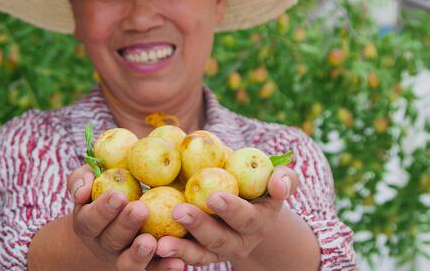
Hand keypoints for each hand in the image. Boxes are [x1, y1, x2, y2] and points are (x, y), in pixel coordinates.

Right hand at [68, 165, 185, 270]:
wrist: (114, 221)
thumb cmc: (102, 192)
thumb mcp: (88, 181)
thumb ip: (80, 180)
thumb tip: (82, 191)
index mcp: (88, 224)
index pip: (91, 219)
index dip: (103, 209)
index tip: (118, 195)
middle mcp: (104, 245)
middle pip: (112, 240)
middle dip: (126, 225)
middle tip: (141, 209)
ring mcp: (124, 258)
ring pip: (129, 263)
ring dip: (139, 254)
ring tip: (151, 241)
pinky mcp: (145, 266)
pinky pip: (153, 270)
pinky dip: (164, 268)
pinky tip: (178, 263)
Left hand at [155, 166, 297, 265]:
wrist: (247, 207)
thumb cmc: (258, 186)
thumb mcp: (274, 180)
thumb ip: (283, 179)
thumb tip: (278, 183)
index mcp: (258, 221)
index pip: (246, 217)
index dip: (232, 209)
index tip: (214, 197)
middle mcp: (240, 241)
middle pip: (219, 238)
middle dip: (200, 226)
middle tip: (179, 212)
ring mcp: (219, 250)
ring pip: (200, 254)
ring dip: (181, 249)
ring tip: (160, 243)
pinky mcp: (201, 255)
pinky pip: (186, 258)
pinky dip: (171, 255)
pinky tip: (154, 248)